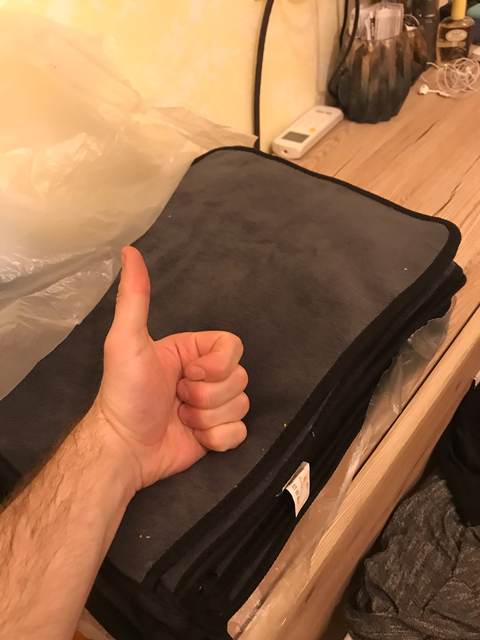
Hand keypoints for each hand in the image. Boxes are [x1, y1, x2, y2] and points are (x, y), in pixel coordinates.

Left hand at [92, 246, 248, 489]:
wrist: (125, 448)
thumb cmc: (126, 393)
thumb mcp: (126, 341)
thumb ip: (135, 297)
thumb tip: (129, 250)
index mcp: (192, 352)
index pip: (233, 346)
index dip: (217, 364)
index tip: (189, 374)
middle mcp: (205, 376)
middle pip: (240, 378)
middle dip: (207, 395)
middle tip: (176, 399)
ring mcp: (213, 406)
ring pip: (242, 405)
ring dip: (208, 417)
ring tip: (180, 418)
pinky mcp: (217, 434)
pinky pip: (240, 432)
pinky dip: (217, 438)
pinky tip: (193, 437)